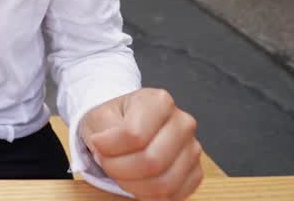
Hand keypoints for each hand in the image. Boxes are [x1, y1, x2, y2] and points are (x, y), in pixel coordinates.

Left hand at [80, 89, 202, 200]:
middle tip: (106, 162)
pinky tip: (136, 182)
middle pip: (151, 162)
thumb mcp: (100, 116)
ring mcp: (192, 148)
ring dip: (132, 185)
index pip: (134, 135)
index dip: (109, 147)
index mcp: (159, 101)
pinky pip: (173, 195)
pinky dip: (148, 195)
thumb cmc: (116, 121)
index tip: (98, 144)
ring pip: (164, 184)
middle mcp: (182, 123)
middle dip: (119, 169)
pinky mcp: (195, 172)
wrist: (128, 126)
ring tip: (120, 173)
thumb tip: (105, 148)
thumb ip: (103, 131)